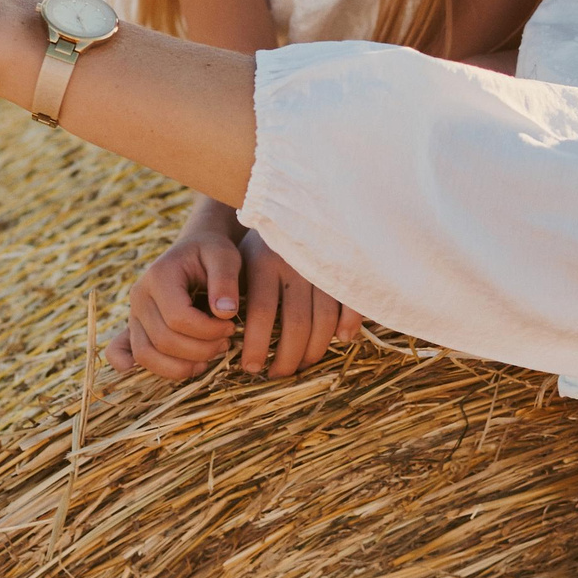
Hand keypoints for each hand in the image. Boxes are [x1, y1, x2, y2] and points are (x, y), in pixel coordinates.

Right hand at [106, 229, 242, 380]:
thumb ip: (225, 280)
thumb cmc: (211, 254)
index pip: (178, 318)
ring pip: (146, 354)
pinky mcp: (134, 326)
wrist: (195, 251)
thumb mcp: (225, 256)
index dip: (208, 331)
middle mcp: (139, 296)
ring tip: (207, 360)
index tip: (231, 326)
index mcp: (159, 276)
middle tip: (225, 343)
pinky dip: (125, 362)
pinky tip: (132, 370)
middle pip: (163, 340)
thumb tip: (224, 312)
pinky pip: (121, 349)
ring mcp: (133, 313)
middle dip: (200, 350)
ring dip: (179, 367)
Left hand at [235, 231, 362, 378]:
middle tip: (278, 374)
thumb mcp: (239, 259)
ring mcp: (323, 265)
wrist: (289, 203)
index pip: (262, 313)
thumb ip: (233, 293)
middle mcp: (295, 264)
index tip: (251, 367)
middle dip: (287, 358)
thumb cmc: (257, 244)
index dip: (257, 346)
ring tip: (302, 365)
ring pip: (324, 321)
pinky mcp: (343, 266)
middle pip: (296, 324)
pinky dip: (349, 324)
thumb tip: (225, 340)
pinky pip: (352, 302)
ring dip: (314, 351)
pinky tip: (341, 339)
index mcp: (264, 261)